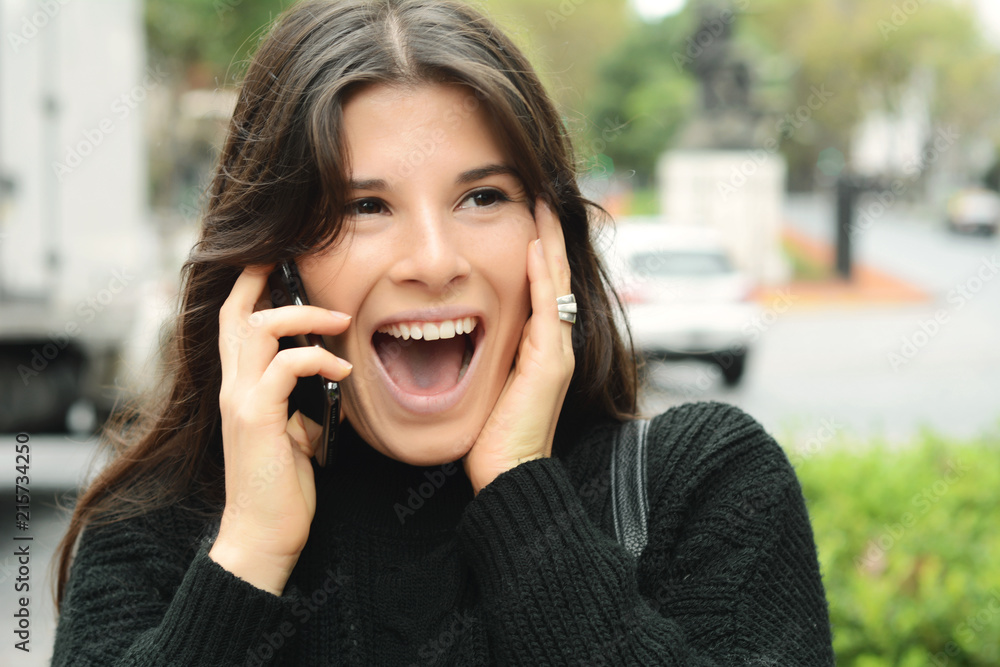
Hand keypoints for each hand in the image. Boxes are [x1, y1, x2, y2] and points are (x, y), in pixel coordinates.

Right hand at [209, 264, 352, 593]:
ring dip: (304, 317)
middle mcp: (232, 388)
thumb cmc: (282, 486)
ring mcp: (240, 402)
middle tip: (303, 263)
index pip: (234, 323)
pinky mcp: (256, 419)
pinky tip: (343, 372)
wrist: (263, 535)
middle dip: (266, 279)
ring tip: (341, 320)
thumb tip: (334, 378)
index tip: (277, 259)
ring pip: (257, 331)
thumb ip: (301, 401)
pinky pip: (284, 369)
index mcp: (240, 388)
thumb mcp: (296, 433)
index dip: (250, 286)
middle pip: (236, 314)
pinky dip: (317, 360)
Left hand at [463, 199, 574, 493]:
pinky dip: (542, 277)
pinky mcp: (549, 362)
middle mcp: (554, 344)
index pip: (542, 287)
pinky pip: (548, 309)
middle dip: (549, 235)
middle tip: (542, 195)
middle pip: (556, 276)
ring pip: (556, 284)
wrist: (507, 473)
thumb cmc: (492, 437)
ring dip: (549, 242)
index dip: (538, 252)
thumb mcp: (487, 387)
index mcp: (539, 348)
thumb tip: (456, 338)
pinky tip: (535, 248)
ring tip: (544, 206)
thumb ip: (484, 359)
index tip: (527, 219)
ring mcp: (556, 352)